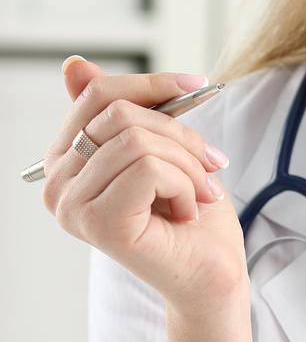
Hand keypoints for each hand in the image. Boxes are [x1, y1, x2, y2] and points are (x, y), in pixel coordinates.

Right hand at [40, 57, 250, 316]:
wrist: (212, 276)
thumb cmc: (190, 218)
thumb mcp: (159, 150)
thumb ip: (121, 113)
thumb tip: (73, 65)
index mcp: (66, 162)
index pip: (96, 95)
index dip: (152, 84)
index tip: (198, 85)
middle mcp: (58, 186)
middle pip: (120, 114)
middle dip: (180, 135)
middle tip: (211, 165)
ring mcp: (74, 208)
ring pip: (138, 142)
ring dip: (188, 164)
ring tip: (202, 193)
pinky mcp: (101, 225)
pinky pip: (148, 169)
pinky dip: (185, 185)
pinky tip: (189, 212)